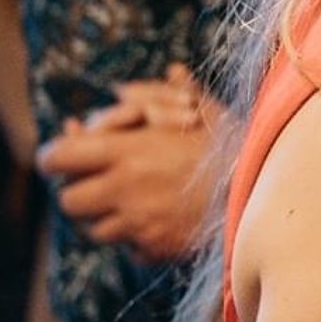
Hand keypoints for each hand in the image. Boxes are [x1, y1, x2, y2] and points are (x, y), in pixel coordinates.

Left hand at [37, 71, 224, 259]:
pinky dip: (138, 239)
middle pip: (68, 201)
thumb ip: (177, 94)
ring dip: (107, 217)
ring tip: (131, 202)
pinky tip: (159, 222)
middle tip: (97, 182)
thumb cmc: (235, 147)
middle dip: (79, 192)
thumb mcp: (206, 110)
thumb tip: (174, 70)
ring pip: (96, 230)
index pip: (58, 158)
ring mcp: (138, 225)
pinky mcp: (156, 250)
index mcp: (126, 152)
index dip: (55, 156)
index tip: (63, 154)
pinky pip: (131, 248)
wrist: (264, 195)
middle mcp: (123, 190)